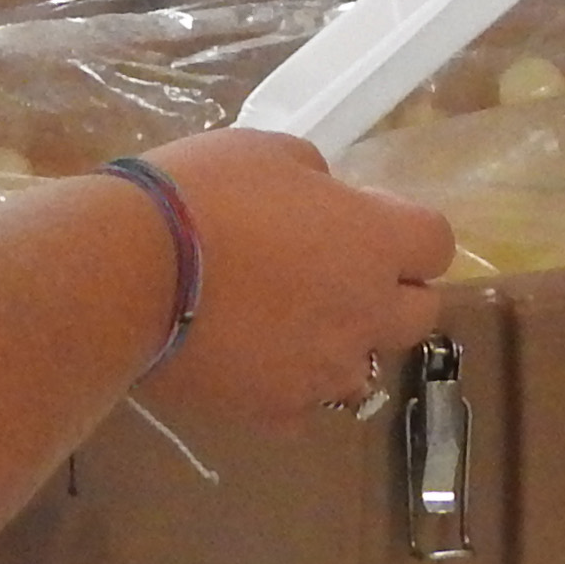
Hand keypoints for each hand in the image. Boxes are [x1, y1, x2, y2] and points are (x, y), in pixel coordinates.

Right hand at [124, 129, 452, 428]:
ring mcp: (323, 371)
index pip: (437, 243)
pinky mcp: (276, 412)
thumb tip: (325, 201)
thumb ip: (314, 179)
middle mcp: (365, 314)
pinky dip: (286, 382)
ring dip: (341, 342)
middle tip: (334, 271)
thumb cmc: (201, 194)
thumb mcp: (266, 151)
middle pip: (420, 314)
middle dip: (390, 291)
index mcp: (373, 242)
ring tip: (285, 321)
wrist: (127, 274)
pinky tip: (247, 356)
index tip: (361, 219)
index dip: (406, 231)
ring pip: (363, 366)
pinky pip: (303, 401)